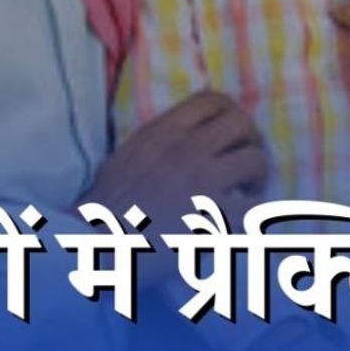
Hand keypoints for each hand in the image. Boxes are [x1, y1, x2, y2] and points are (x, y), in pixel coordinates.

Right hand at [81, 90, 266, 279]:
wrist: (93, 250)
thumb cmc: (102, 212)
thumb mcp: (126, 158)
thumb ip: (158, 143)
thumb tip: (189, 138)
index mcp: (162, 132)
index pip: (212, 100)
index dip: (230, 114)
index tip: (230, 137)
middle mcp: (187, 149)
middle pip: (241, 123)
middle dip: (250, 142)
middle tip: (244, 167)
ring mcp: (203, 180)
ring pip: (255, 160)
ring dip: (255, 178)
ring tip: (244, 195)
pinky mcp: (214, 215)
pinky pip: (255, 206)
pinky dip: (253, 215)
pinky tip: (240, 225)